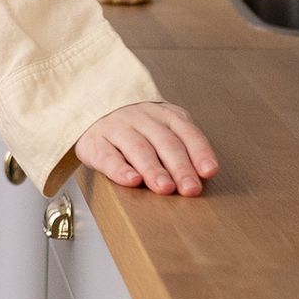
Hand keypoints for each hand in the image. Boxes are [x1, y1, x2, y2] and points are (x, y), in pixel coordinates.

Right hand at [76, 101, 217, 198]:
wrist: (90, 109)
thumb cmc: (135, 128)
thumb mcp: (161, 129)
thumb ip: (180, 148)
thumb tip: (200, 178)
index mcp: (165, 115)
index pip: (187, 132)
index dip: (199, 152)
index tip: (208, 172)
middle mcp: (142, 118)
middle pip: (165, 143)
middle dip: (180, 167)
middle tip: (189, 188)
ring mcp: (117, 128)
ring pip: (138, 148)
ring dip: (154, 169)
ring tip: (165, 188)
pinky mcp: (94, 142)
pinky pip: (108, 156)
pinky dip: (120, 169)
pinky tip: (132, 181)